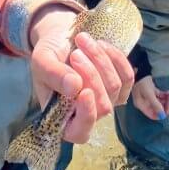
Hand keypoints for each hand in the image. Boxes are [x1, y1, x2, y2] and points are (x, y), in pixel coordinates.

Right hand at [29, 6, 134, 143]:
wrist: (62, 37)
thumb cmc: (49, 54)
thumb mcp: (42, 60)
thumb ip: (53, 74)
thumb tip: (75, 87)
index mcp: (62, 118)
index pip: (80, 132)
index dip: (86, 116)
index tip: (84, 92)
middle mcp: (87, 115)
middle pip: (102, 106)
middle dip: (90, 75)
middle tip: (75, 53)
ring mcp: (106, 101)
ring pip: (114, 87)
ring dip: (99, 60)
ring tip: (82, 40)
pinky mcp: (120, 86)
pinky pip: (127, 76)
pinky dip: (115, 57)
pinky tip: (100, 44)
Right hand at [131, 76, 168, 120]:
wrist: (140, 70)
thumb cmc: (142, 83)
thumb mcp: (148, 94)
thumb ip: (156, 104)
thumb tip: (162, 115)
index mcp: (142, 105)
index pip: (152, 115)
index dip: (161, 114)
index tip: (168, 110)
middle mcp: (145, 103)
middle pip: (157, 109)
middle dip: (165, 106)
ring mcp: (148, 97)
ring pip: (160, 102)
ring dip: (166, 100)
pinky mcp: (152, 91)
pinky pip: (160, 96)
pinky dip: (165, 95)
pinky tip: (168, 92)